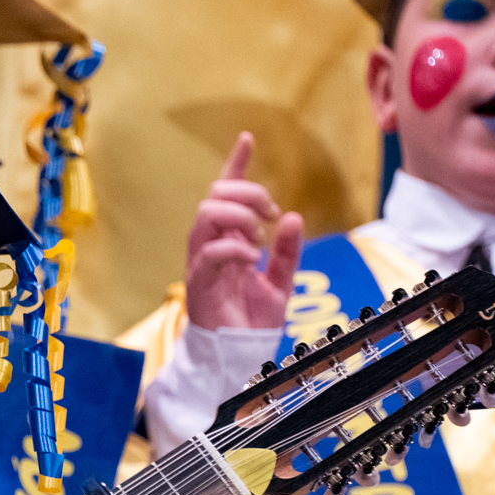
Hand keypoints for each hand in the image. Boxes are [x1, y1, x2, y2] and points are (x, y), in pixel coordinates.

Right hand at [184, 132, 303, 331]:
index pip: (226, 194)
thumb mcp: (281, 282)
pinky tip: (253, 257)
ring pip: (207, 215)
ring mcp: (202, 262)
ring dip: (239, 216)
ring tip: (260, 236)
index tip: (247, 138)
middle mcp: (211, 246)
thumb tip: (294, 218)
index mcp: (228, 241)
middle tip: (272, 215)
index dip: (236, 165)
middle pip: (215, 196)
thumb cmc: (251, 322)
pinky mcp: (199, 283)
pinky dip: (236, 248)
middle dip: (248, 194)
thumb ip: (288, 251)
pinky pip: (211, 252)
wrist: (239, 355)